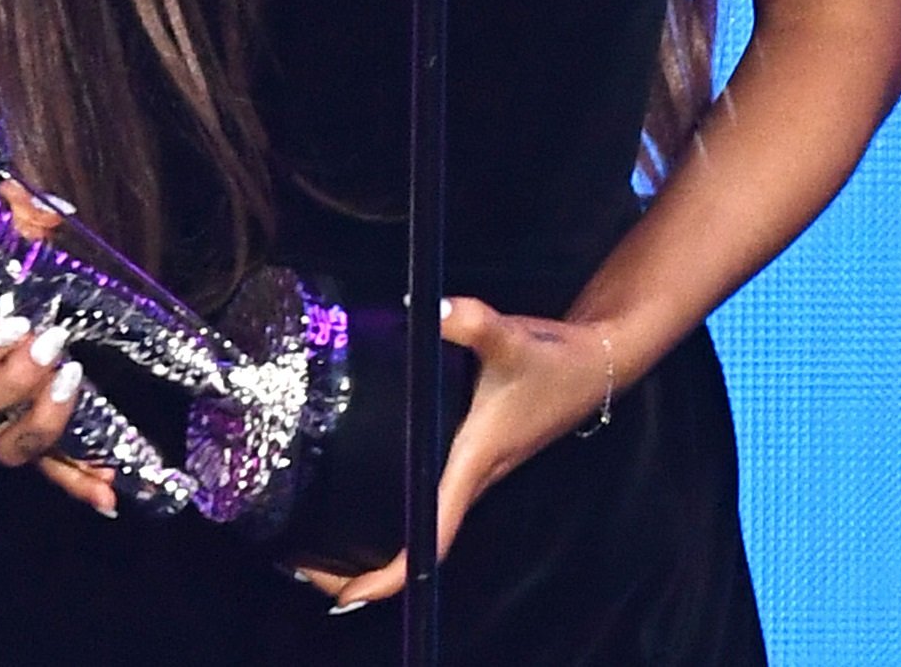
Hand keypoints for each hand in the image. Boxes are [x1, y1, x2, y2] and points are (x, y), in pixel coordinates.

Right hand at [0, 185, 117, 518]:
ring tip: (72, 377)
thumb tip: (31, 199)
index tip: (7, 325)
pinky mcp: (20, 439)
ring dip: (40, 420)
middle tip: (51, 339)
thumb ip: (7, 209)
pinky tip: (111, 494)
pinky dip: (77, 483)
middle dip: (11, 379)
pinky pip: (45, 470)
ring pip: (0, 446)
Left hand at [294, 297, 616, 611]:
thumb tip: (434, 308)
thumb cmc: (556, 362)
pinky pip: (428, 495)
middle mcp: (471, 477)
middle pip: (418, 544)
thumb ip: (473, 323)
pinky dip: (396, 505)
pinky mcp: (472, 452)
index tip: (348, 593)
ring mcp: (472, 468)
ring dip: (376, 540)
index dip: (389, 574)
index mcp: (473, 465)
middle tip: (307, 566)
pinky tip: (365, 487)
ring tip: (321, 543)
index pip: (431, 537)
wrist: (594, 361)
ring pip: (422, 523)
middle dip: (363, 567)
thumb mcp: (513, 339)